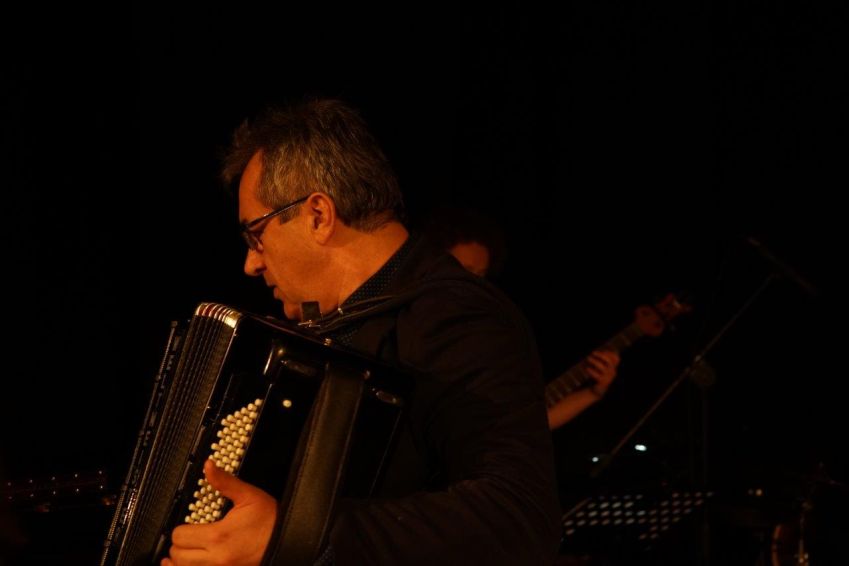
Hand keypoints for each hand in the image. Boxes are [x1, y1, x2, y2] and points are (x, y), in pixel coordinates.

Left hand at [161, 459, 276, 565]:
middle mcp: (216, 558)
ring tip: (183, 552)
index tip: (188, 524)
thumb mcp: (248, 496)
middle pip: (177, 555)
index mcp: (218, 536)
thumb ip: (224, 482)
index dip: (180, 527)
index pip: (179, 536)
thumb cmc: (270, 520)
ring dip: (181, 560)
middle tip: (187, 536)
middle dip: (178, 544)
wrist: (289, 539)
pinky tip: (189, 563)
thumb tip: (209, 466)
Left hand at [584, 350, 619, 396]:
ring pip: (602, 367)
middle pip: (609, 361)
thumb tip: (596, 351)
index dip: (610, 353)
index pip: (617, 358)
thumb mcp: (601, 368)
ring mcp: (608, 378)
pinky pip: (597, 375)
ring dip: (594, 361)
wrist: (597, 391)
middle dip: (601, 355)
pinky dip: (591, 371)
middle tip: (593, 353)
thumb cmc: (598, 377)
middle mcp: (612, 372)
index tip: (601, 351)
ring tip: (588, 359)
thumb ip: (601, 360)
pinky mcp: (603, 382)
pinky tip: (587, 368)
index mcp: (613, 368)